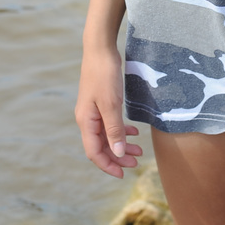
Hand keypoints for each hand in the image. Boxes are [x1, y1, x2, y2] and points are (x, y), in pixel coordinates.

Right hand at [75, 44, 142, 177]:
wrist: (100, 49)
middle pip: (101, 146)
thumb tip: (117, 154)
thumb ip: (114, 130)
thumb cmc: (104, 75)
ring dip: (121, 144)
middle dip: (118, 157)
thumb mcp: (111, 104)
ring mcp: (93, 110)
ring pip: (107, 135)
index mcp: (86, 121)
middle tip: (136, 162)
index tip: (123, 174)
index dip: (108, 165)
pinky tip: (134, 131)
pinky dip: (121, 130)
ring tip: (139, 150)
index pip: (94, 152)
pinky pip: (110, 123)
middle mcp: (87, 119)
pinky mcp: (101, 102)